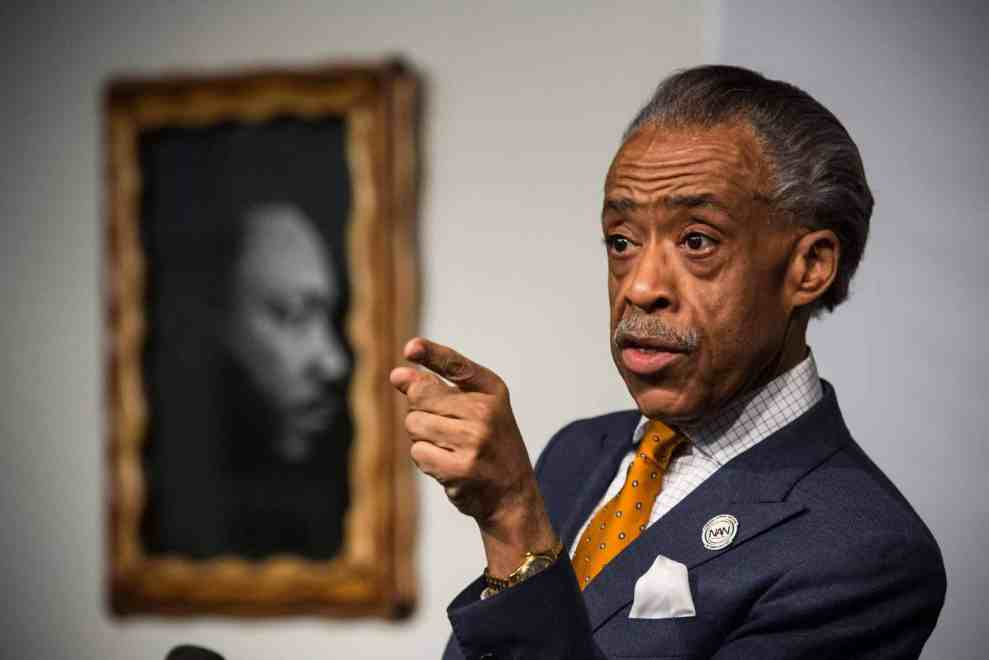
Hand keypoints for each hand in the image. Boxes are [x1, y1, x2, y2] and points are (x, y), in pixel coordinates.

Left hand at [390, 337, 556, 575]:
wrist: (512, 492)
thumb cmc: (487, 443)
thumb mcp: (472, 407)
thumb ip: (435, 387)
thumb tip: (397, 376)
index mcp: (490, 389)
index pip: (455, 364)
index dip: (431, 353)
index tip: (411, 348)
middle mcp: (485, 411)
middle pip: (419, 396)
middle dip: (420, 410)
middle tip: (444, 426)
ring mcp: (474, 440)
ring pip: (414, 425)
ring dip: (421, 437)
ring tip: (449, 447)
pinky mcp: (460, 468)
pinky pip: (418, 452)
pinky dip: (425, 459)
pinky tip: (447, 464)